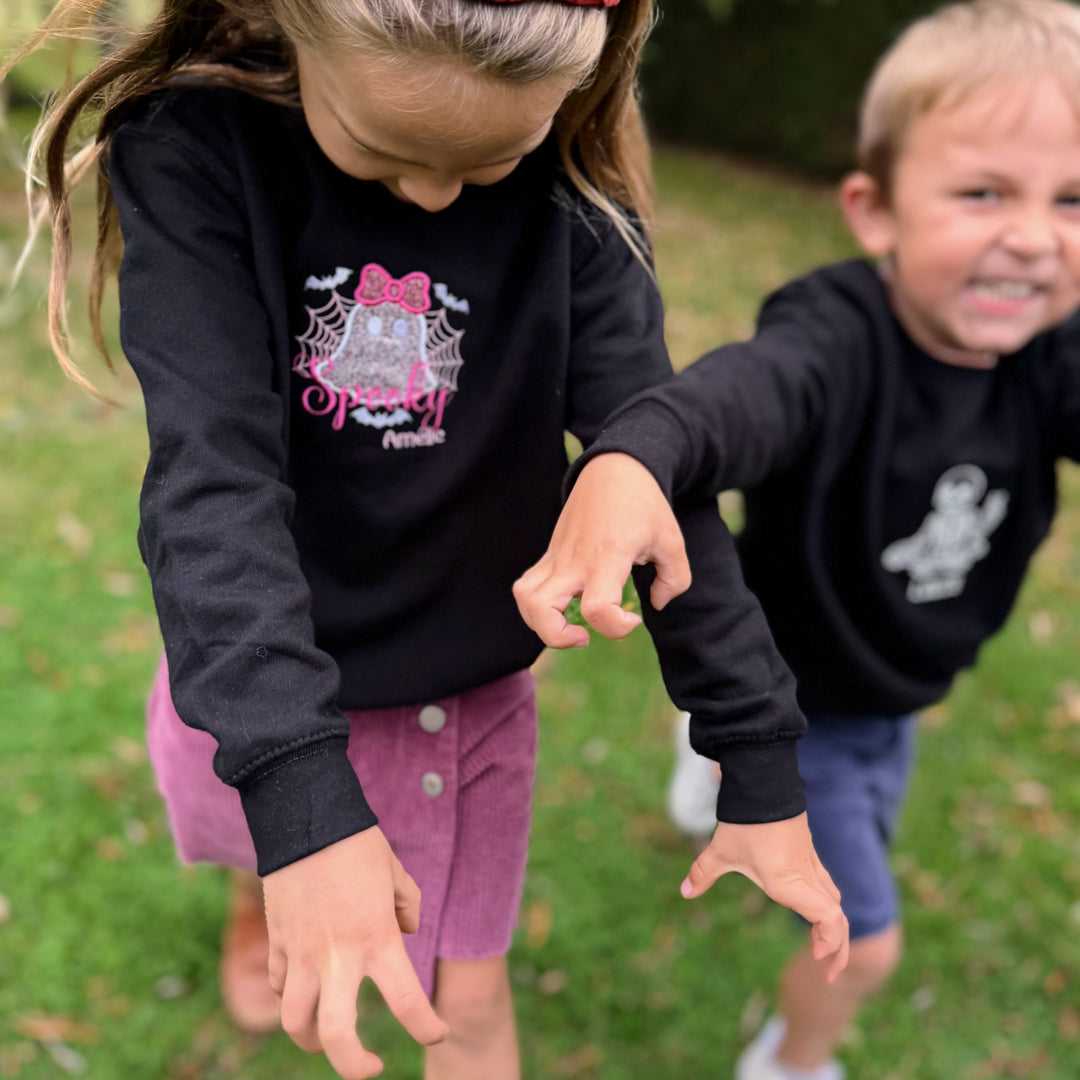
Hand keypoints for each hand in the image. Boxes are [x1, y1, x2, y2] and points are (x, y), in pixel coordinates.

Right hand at [263, 828, 448, 1078]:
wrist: (305, 818)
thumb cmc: (358, 843)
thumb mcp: (395, 872)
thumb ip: (408, 906)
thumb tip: (406, 931)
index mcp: (377, 938)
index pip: (407, 1002)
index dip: (426, 1028)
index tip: (437, 1034)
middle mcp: (338, 956)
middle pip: (337, 1036)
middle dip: (353, 1065)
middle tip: (370, 1069)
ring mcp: (301, 953)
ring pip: (296, 1021)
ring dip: (312, 1040)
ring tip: (327, 1041)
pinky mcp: (277, 941)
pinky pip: (280, 985)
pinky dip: (291, 996)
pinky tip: (304, 992)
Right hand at [513, 453, 691, 646]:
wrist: (613, 468)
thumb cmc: (644, 503)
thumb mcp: (672, 540)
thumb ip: (675, 580)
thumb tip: (656, 604)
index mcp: (606, 557)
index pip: (596, 608)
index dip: (616, 627)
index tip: (634, 618)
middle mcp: (575, 560)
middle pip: (541, 610)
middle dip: (559, 638)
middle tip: (587, 635)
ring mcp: (557, 556)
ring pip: (524, 598)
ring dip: (541, 623)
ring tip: (569, 624)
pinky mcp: (550, 554)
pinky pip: (527, 585)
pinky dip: (537, 606)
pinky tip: (565, 605)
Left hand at [680, 813, 848, 981]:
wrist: (764, 782)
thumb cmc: (744, 820)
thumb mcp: (720, 851)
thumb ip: (703, 873)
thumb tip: (685, 893)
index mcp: (789, 882)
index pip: (829, 918)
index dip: (831, 941)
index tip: (816, 957)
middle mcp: (806, 876)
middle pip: (838, 917)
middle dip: (837, 947)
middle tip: (826, 971)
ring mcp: (811, 864)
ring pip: (834, 900)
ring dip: (832, 927)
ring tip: (821, 949)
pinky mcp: (808, 854)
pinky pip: (826, 886)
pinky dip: (826, 906)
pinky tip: (811, 916)